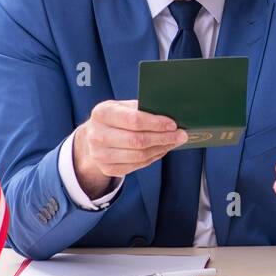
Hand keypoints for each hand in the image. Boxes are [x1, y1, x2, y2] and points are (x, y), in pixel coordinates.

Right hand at [73, 99, 188, 196]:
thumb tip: (169, 115)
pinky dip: (153, 157)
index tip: (173, 124)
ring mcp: (100, 155)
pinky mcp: (107, 169)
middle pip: (137, 140)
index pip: (133, 120)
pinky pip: (137, 166)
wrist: (93, 136)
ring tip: (174, 142)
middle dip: (163, 138)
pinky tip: (162, 149)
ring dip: (161, 149)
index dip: (156, 123)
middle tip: (181, 135)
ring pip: (139, 156)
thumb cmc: (114, 118)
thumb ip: (141, 109)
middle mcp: (97, 135)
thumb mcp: (122, 106)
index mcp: (101, 113)